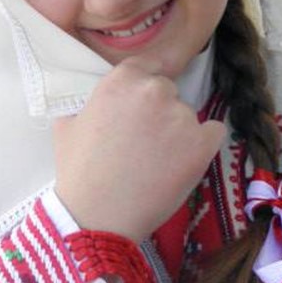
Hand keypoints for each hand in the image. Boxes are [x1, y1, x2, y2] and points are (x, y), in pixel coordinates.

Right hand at [53, 57, 225, 241]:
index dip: (144, 87)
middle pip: (168, 90)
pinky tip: (184, 161)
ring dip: (177, 131)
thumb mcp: (67, 126)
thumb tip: (97, 104)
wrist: (98, 216)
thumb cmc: (78, 173)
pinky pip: (214, 131)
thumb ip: (88, 104)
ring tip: (158, 161)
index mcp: (121, 80)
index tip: (141, 108)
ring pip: (187, 114)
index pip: (147, 65)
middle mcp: (154, 90)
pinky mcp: (203, 142)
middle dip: (158, 110)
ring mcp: (181, 115)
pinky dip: (203, 144)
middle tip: (144, 141)